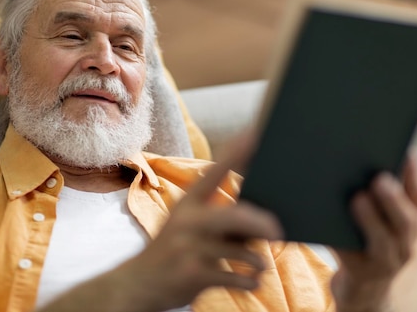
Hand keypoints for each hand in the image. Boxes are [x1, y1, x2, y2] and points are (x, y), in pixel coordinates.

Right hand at [109, 138, 283, 311]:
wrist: (138, 283)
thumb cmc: (172, 250)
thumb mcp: (185, 226)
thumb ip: (216, 219)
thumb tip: (258, 220)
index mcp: (187, 204)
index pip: (213, 173)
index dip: (235, 154)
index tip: (253, 134)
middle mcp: (187, 222)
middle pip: (235, 216)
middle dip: (261, 223)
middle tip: (278, 231)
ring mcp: (189, 248)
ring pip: (238, 250)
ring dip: (257, 260)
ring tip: (262, 265)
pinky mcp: (192, 274)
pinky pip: (233, 277)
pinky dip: (248, 281)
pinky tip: (252, 281)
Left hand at [331, 153, 416, 311]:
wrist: (361, 290)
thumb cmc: (365, 244)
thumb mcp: (377, 224)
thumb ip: (374, 200)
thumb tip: (351, 162)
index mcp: (409, 224)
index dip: (414, 174)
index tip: (408, 151)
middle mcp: (405, 243)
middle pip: (405, 221)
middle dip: (393, 199)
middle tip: (380, 178)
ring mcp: (386, 262)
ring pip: (382, 241)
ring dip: (370, 219)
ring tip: (357, 199)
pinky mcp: (362, 274)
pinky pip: (351, 257)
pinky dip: (340, 241)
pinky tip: (325, 225)